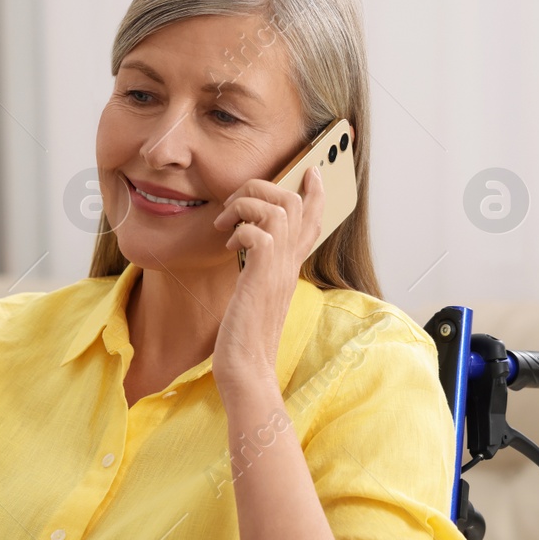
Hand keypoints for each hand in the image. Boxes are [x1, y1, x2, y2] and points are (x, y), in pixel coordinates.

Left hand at [210, 166, 323, 394]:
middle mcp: (289, 264)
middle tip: (233, 206)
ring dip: (246, 205)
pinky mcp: (262, 276)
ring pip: (279, 207)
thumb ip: (258, 270)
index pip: (313, 221)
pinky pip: (259, 230)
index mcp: (289, 267)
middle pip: (294, 202)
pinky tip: (228, 247)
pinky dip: (240, 229)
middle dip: (262, 188)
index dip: (315, 192)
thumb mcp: (254, 295)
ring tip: (224, 226)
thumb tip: (248, 247)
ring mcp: (278, 269)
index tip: (311, 171)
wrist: (246, 368)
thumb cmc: (243, 338)